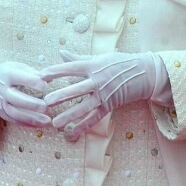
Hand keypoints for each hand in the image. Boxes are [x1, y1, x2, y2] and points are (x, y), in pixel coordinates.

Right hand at [0, 61, 50, 126]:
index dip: (33, 82)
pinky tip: (40, 125)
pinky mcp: (0, 113)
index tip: (45, 86)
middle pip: (16, 99)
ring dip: (32, 118)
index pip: (20, 78)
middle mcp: (2, 90)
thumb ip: (32, 72)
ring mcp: (0, 103)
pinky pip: (14, 120)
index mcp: (7, 75)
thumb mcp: (16, 67)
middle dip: (32, 104)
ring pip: (15, 113)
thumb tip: (50, 77)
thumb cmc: (4, 72)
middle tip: (47, 106)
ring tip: (47, 120)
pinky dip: (27, 124)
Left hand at [41, 50, 165, 138]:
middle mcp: (98, 80)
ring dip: (70, 115)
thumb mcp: (100, 58)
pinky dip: (84, 126)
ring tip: (55, 122)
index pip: (71, 68)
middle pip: (77, 89)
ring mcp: (104, 94)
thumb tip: (61, 53)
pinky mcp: (110, 105)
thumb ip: (79, 58)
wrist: (144, 73)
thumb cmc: (120, 63)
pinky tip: (72, 133)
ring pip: (84, 107)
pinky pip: (95, 117)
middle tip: (45, 101)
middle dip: (61, 95)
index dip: (55, 71)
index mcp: (94, 66)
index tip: (41, 75)